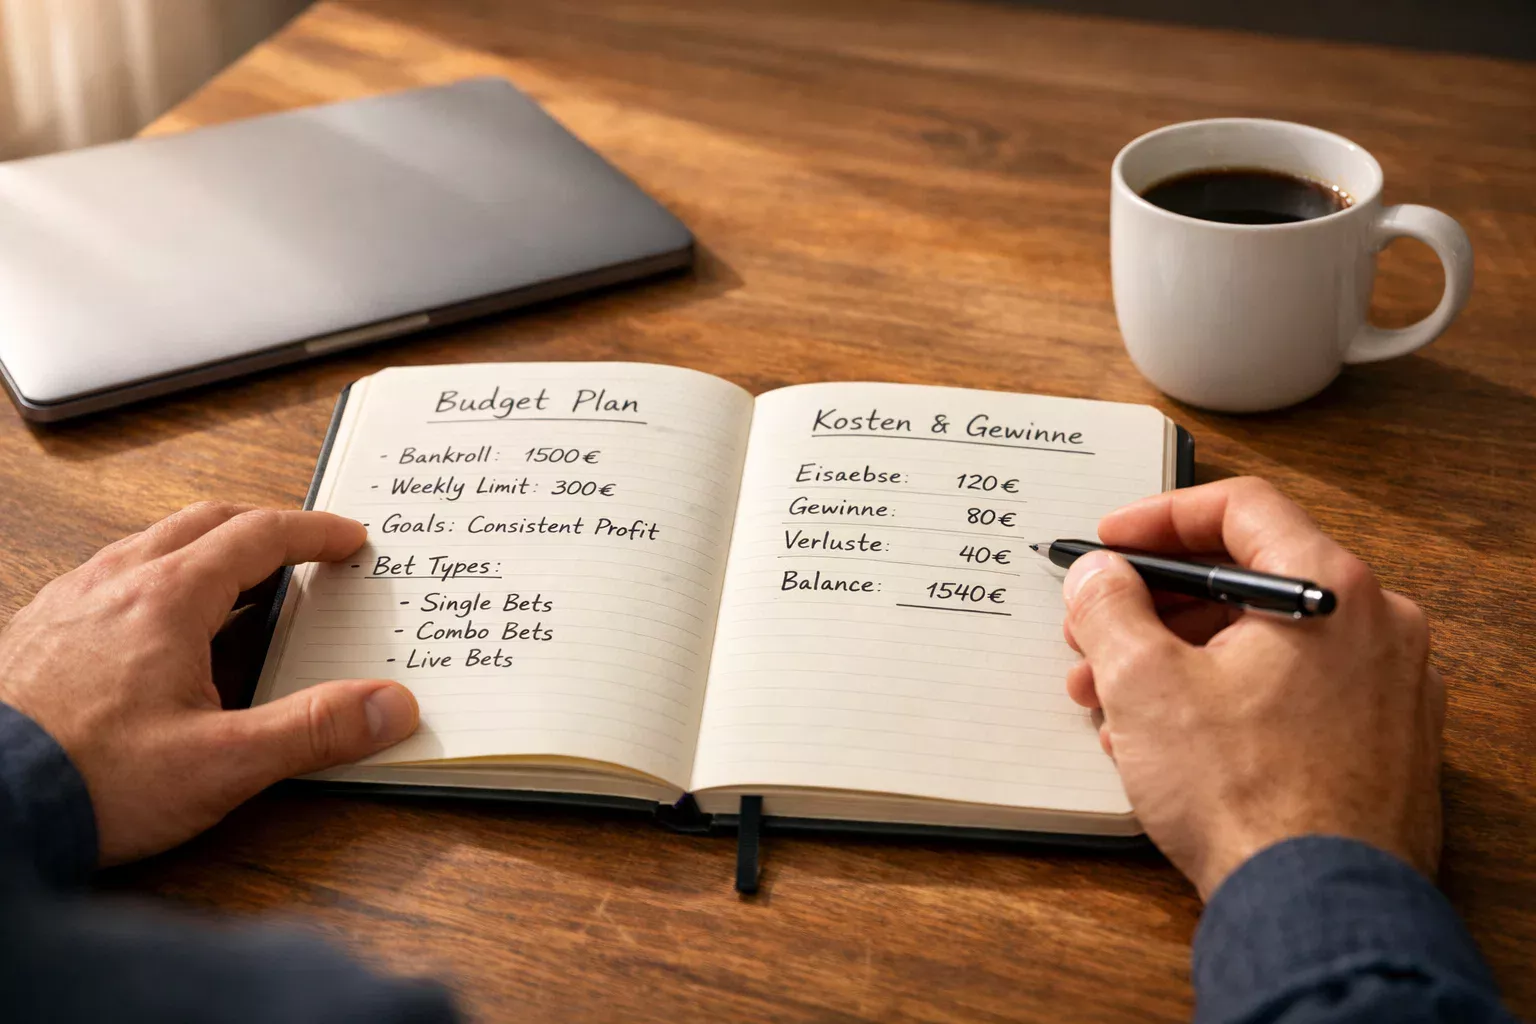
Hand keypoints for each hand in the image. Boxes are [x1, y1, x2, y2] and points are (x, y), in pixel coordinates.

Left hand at [0, 503, 418, 865]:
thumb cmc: (90, 783)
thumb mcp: (223, 763)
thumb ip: (315, 729)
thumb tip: (390, 705)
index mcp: (169, 597)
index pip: (260, 536)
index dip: (314, 533)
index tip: (348, 539)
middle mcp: (116, 582)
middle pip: (205, 523)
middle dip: (263, 527)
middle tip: (303, 547)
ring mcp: (71, 602)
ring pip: (153, 545)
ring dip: (208, 548)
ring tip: (240, 583)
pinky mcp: (40, 631)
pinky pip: (111, 576)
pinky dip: (158, 576)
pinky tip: (159, 626)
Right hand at [1061, 477, 1441, 899]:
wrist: (1316, 909)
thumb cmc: (1250, 799)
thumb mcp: (1145, 684)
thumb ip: (1110, 607)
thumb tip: (1098, 574)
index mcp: (1331, 589)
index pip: (1241, 507)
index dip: (1158, 518)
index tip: (1109, 543)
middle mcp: (1375, 627)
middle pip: (1248, 580)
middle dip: (1153, 607)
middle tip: (1095, 630)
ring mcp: (1386, 690)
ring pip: (1264, 643)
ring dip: (1177, 659)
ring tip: (1110, 701)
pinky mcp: (1380, 745)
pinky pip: (1290, 693)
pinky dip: (1224, 697)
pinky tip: (1165, 740)